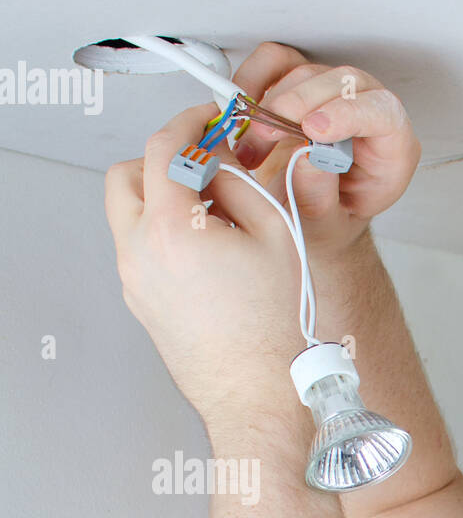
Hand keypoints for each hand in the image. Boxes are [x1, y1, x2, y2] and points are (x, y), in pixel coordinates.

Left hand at [105, 101, 310, 432]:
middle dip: (164, 161)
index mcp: (170, 229)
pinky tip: (211, 253)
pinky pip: (141, 251)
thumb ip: (245, 184)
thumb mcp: (278, 237)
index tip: (210, 121)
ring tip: (214, 216)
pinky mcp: (142, 304)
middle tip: (205, 166)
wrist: (259, 397)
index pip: (166, 147)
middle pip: (128, 176)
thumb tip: (225, 163)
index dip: (191, 123)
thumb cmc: (273, 335)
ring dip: (163, 200)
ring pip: (130, 215)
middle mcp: (139, 252)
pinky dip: (166, 236)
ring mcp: (135, 281)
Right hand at [221, 42, 421, 263]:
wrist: (311, 218)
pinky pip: (276, 61)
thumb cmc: (329, 221)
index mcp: (392, 150)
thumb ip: (319, 197)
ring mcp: (336, 94)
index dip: (348, 114)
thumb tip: (307, 155)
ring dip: (270, 106)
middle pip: (342, 83)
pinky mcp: (303, 83)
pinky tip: (244, 113)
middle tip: (266, 134)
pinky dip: (253, 81)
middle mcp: (369, 113)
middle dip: (298, 105)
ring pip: (306, 72)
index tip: (312, 130)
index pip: (384, 113)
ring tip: (253, 146)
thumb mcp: (326, 225)